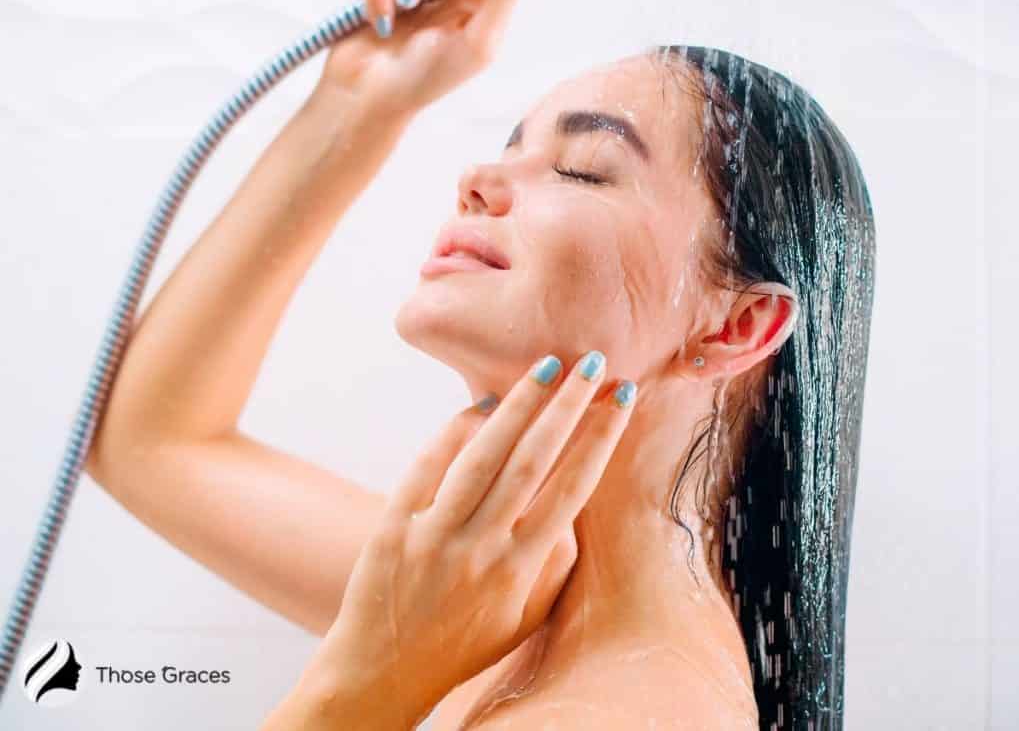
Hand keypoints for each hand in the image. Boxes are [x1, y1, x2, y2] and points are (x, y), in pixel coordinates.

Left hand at [315, 351, 637, 726]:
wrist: (383, 670)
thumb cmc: (464, 642)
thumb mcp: (526, 616)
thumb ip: (555, 561)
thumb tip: (572, 498)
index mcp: (520, 570)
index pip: (571, 489)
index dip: (600, 439)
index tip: (620, 398)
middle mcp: (481, 549)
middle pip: (532, 461)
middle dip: (568, 407)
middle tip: (593, 363)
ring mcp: (434, 535)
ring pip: (482, 456)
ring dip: (518, 406)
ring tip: (546, 367)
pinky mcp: (394, 525)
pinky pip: (428, 465)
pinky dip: (454, 430)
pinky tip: (480, 405)